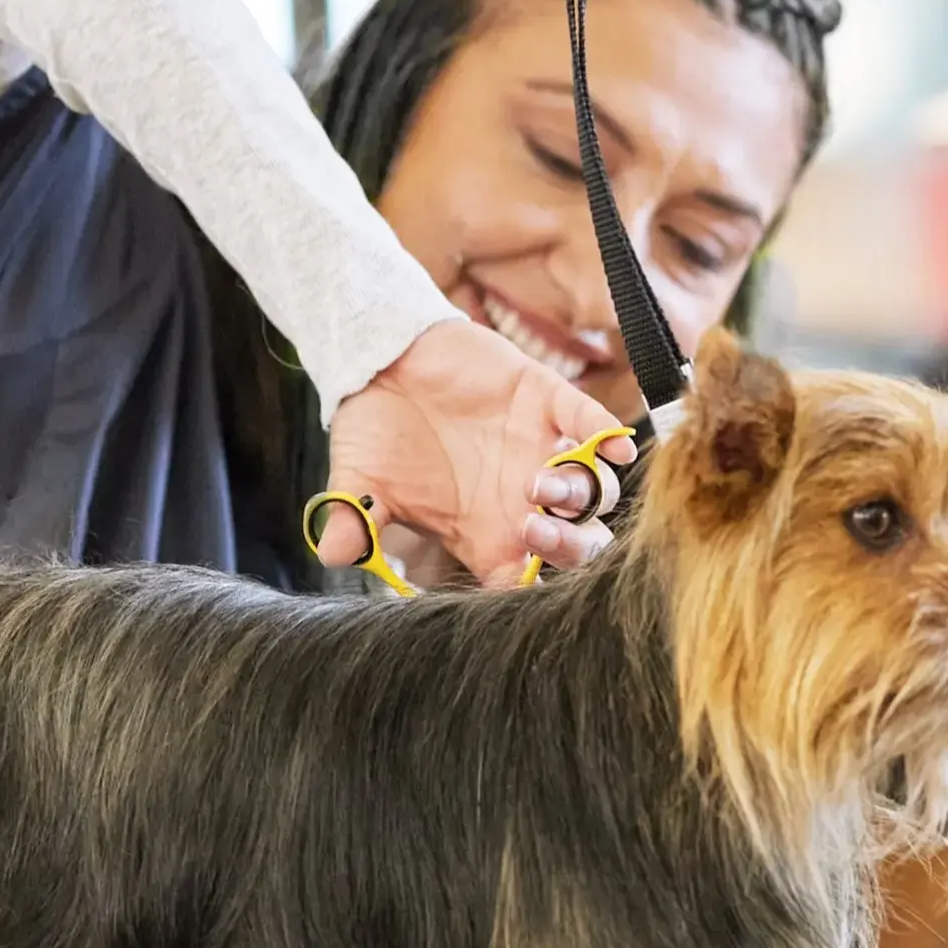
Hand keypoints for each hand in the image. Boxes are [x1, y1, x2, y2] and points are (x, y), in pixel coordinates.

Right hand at [319, 319, 635, 585]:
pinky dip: (608, 434)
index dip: (530, 591)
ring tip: (539, 482)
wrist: (381, 356)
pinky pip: (594, 422)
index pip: (525, 581)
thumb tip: (334, 553)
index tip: (516, 583)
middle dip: (569, 548)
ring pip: (593, 491)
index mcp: (484, 533)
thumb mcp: (357, 481)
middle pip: (578, 545)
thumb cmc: (375, 430)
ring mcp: (541, 451)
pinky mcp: (548, 402)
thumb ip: (353, 520)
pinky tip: (613, 444)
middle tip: (533, 529)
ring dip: (578, 495)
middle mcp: (522, 501)